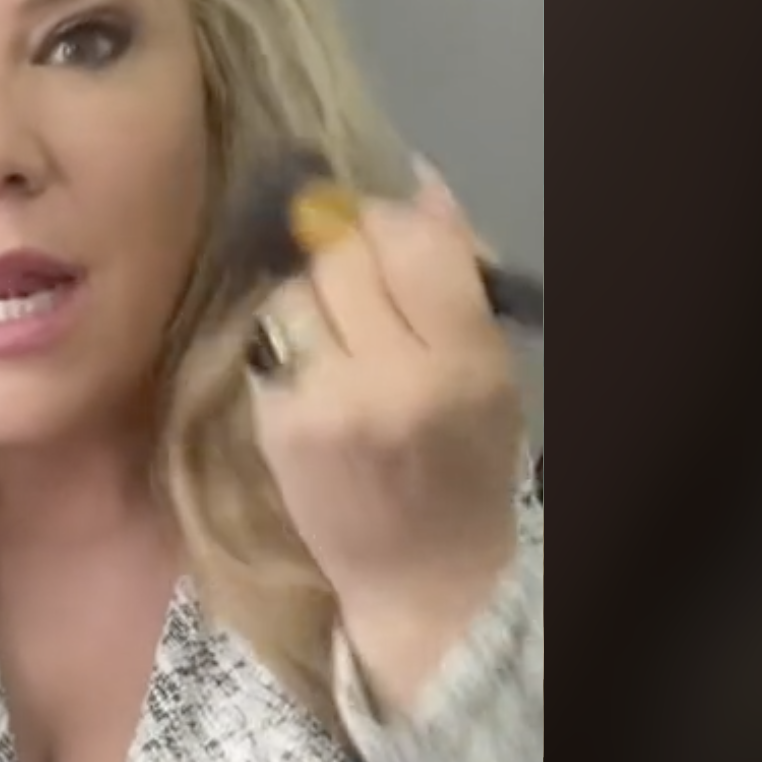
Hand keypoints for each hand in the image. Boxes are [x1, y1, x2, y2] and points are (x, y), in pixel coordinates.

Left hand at [249, 161, 524, 704]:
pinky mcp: (274, 425)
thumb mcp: (492, 374)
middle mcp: (391, 379)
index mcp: (463, 364)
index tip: (396, 234)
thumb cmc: (466, 467)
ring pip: (295, 291)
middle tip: (368, 289)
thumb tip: (419, 183)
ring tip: (341, 339)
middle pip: (344, 256)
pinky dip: (288, 345)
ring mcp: (323, 404)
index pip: (415, 242)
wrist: (419, 578)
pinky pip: (268, 340)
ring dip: (314, 298)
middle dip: (352, 255)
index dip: (397, 221)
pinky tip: (314, 377)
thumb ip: (458, 280)